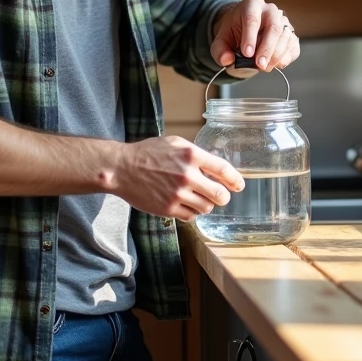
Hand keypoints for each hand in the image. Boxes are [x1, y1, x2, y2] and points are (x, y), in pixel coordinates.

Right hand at [108, 136, 243, 220]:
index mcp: (191, 155)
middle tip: (220, 196)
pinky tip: (184, 204)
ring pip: (206, 208)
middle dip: (223, 197)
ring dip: (205, 204)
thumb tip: (214, 168)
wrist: (122, 168)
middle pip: (220, 195)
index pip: (223, 169)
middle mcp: (187, 175)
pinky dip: (191, 212)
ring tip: (197, 198)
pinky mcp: (168, 209)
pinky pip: (191, 216)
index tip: (239, 185)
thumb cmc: (148, 153)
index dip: (235, 179)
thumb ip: (195, 154)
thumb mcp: (174, 144)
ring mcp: (178, 194)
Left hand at [210, 0, 300, 71]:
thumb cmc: (235, 32)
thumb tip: (227, 59)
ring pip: (285, 37)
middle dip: (267, 48)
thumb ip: (220, 50)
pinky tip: (274, 64)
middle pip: (273, 27)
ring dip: (276, 55)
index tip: (247, 54)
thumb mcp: (222, 39)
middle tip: (259, 65)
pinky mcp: (291, 34)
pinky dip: (285, 58)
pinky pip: (293, 46)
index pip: (252, 19)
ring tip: (264, 67)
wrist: (246, 30)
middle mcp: (270, 10)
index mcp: (252, 4)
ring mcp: (283, 21)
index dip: (250, 37)